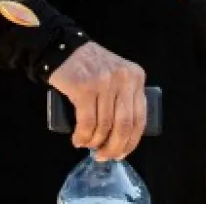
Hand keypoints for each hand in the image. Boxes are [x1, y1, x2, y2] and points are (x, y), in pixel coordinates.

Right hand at [48, 42, 146, 160]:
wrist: (65, 49)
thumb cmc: (92, 68)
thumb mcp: (117, 77)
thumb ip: (124, 98)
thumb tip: (122, 138)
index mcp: (136, 77)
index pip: (140, 118)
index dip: (131, 142)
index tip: (121, 153)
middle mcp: (124, 79)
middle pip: (124, 125)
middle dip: (114, 147)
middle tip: (103, 156)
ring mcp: (105, 83)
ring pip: (104, 126)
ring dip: (95, 142)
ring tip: (87, 145)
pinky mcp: (85, 87)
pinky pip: (87, 123)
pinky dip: (83, 136)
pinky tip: (78, 140)